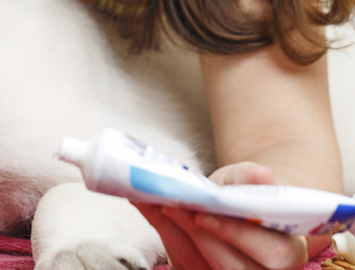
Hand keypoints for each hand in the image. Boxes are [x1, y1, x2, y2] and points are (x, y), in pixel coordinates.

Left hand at [134, 162, 310, 269]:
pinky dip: (164, 233)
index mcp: (287, 252)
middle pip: (231, 266)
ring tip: (155, 202)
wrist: (230, 207)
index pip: (269, 253)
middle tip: (171, 206)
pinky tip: (148, 206)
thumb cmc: (242, 194)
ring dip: (174, 233)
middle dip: (197, 236)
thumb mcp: (246, 180)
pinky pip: (182, 262)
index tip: (203, 215)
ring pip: (200, 266)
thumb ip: (252, 178)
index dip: (235, 235)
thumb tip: (263, 175)